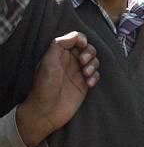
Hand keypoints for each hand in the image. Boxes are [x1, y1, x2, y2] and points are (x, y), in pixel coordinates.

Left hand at [16, 31, 99, 146]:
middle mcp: (70, 62)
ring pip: (94, 61)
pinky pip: (96, 75)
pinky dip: (95, 77)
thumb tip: (76, 35)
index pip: (76, 39)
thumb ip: (60, 44)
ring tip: (85, 74)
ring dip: (93, 65)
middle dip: (89, 53)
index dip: (82, 39)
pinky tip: (89, 84)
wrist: (46, 111)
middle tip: (82, 61)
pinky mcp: (84, 85)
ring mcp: (78, 73)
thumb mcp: (48, 60)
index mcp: (60, 54)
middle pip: (88, 49)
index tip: (82, 44)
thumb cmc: (44, 85)